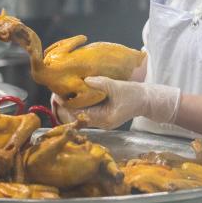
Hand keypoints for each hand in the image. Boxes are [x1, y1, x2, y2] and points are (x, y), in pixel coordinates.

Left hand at [52, 76, 181, 129]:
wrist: (146, 100)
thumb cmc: (134, 94)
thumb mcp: (117, 87)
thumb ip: (102, 84)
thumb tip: (85, 79)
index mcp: (105, 119)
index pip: (80, 115)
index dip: (67, 106)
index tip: (58, 96)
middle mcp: (101, 123)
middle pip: (78, 118)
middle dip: (65, 107)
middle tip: (55, 95)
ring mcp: (101, 121)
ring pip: (80, 115)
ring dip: (70, 106)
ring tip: (60, 94)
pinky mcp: (102, 116)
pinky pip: (86, 112)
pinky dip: (78, 105)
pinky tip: (72, 96)